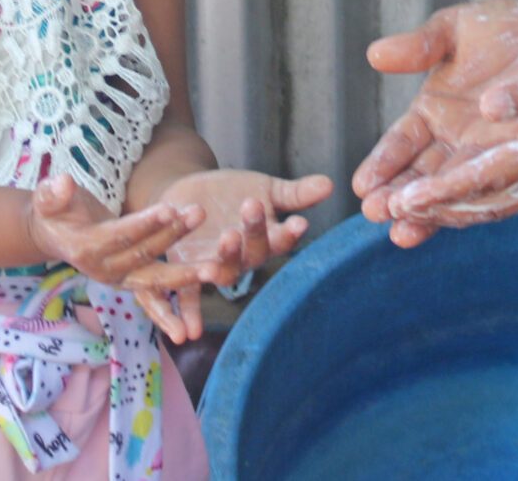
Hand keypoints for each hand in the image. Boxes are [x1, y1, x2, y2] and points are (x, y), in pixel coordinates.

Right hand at [24, 174, 210, 304]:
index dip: (144, 223)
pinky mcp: (134, 280)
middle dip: (173, 236)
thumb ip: (53, 194)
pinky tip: (212, 278)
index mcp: (85, 249)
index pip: (119, 235)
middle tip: (199, 215)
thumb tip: (62, 183)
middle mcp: (104, 270)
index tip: (170, 207)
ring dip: (186, 272)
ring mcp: (120, 279)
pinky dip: (184, 287)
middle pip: (143, 254)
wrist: (56, 234)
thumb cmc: (54, 210)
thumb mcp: (46, 199)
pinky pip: (161, 288)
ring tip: (216, 264)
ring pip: (157, 277)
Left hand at [126, 168, 332, 341]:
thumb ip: (295, 193)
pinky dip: (189, 314)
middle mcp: (244, 258)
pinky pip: (189, 297)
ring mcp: (217, 266)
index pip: (282, 238)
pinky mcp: (187, 271)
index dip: (290, 232)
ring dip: (226, 259)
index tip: (299, 222)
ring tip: (227, 239)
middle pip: (253, 252)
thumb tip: (330, 184)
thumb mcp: (265, 188)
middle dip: (254, 232)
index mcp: (265, 238)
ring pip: (225, 270)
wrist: (190, 197)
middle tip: (252, 206)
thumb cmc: (234, 194)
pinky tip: (190, 333)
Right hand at [352, 0, 517, 248]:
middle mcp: (455, 144)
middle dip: (398, 197)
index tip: (363, 183)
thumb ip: (420, 45)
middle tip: (376, 212)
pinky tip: (453, 220)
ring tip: (403, 232)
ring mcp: (486, 159)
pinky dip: (475, 207)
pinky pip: (496, 192)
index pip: (401, 145)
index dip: (383, 163)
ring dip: (429, 213)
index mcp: (432, 112)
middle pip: (420, 179)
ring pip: (454, 193)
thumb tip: (375, 54)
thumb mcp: (458, 29)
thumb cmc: (508, 29)